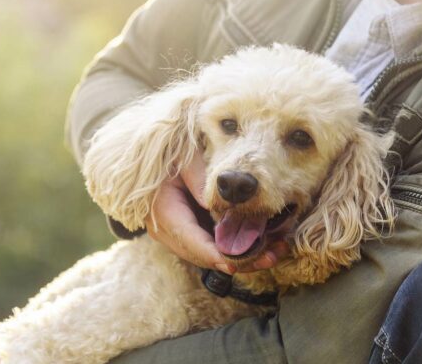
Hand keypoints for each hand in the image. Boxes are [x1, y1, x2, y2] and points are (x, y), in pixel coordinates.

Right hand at [145, 153, 288, 273]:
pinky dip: (234, 248)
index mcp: (165, 213)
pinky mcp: (188, 234)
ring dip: (241, 258)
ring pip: (210, 255)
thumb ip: (200, 181)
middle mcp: (168, 232)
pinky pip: (211, 247)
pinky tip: (261, 244)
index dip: (215, 255)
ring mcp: (177, 236)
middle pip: (204, 256)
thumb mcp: (184, 160)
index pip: (192, 242)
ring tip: (274, 253)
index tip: (237, 264)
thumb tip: (220, 206)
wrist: (147, 160)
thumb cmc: (167, 156)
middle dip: (238, 261)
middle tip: (270, 258)